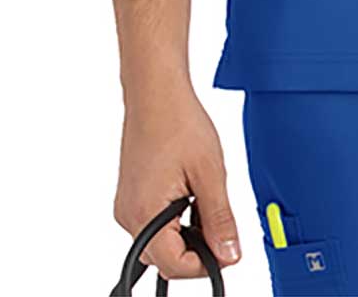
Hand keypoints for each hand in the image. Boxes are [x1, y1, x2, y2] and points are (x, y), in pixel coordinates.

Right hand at [114, 80, 241, 278]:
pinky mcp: (131, 198)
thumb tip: (230, 254)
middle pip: (165, 259)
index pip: (174, 265)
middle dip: (196, 250)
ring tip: (204, 200)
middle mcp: (129, 216)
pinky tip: (189, 196)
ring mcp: (127, 207)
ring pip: (159, 243)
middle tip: (220, 226)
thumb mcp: (210, 173)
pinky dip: (174, 220)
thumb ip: (220, 220)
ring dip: (185, 234)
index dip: (205, 264)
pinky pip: (153, 225)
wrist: (155, 93)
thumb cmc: (178, 122)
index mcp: (145, 213)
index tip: (226, 250)